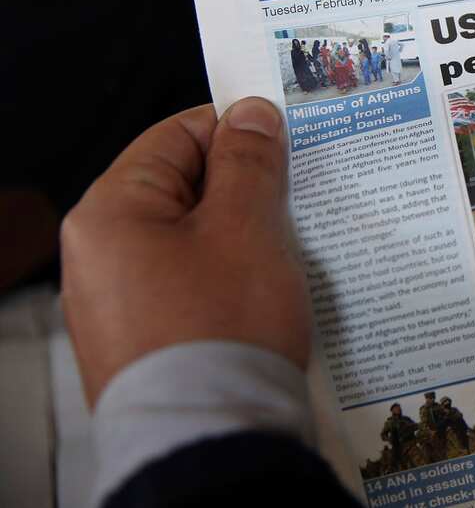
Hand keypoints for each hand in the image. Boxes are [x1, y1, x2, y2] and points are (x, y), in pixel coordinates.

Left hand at [61, 98, 309, 408]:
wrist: (210, 438)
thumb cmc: (222, 329)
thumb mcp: (247, 227)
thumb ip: (249, 162)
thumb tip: (249, 114)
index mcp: (109, 212)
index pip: (176, 136)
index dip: (236, 130)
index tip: (285, 138)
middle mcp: (99, 254)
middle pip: (183, 188)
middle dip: (244, 188)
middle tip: (297, 196)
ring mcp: (119, 301)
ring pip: (192, 238)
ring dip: (243, 235)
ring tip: (290, 247)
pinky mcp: (146, 338)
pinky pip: (192, 283)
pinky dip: (232, 277)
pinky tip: (268, 289)